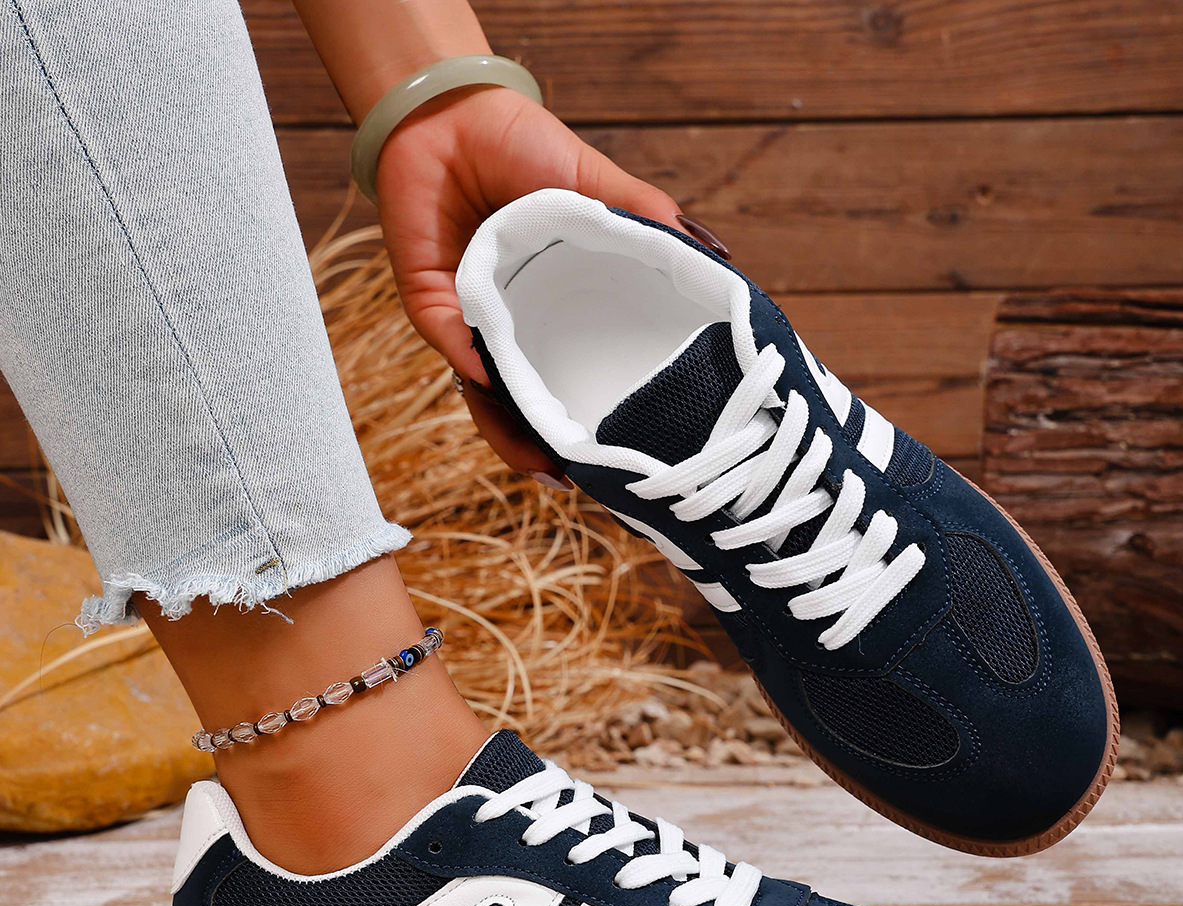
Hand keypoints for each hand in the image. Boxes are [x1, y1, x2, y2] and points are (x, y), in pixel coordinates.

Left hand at [374, 86, 684, 481]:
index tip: (621, 456)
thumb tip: (717, 261)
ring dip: (508, 431)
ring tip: (543, 464)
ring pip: (485, 394)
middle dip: (547, 448)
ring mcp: (470, 321)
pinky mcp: (428, 301)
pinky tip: (494, 383)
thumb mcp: (601, 186)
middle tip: (577, 480)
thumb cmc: (524, 147)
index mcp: (553, 309)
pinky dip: (471, 361)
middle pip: (527, 404)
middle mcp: (513, 326)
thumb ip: (649, 221)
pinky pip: (449, 342)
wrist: (452, 113)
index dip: (590, 416)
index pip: (571, 376)